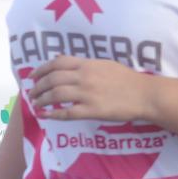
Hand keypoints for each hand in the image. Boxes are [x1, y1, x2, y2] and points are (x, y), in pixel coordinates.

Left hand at [29, 56, 158, 122]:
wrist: (145, 94)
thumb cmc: (128, 80)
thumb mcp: (106, 65)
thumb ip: (87, 65)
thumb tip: (68, 65)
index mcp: (88, 64)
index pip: (57, 63)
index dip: (41, 69)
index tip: (32, 76)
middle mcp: (85, 77)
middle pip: (52, 79)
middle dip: (37, 87)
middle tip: (32, 93)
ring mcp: (88, 94)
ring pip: (55, 95)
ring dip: (41, 100)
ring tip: (36, 105)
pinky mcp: (92, 110)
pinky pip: (66, 113)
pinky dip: (52, 114)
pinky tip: (45, 116)